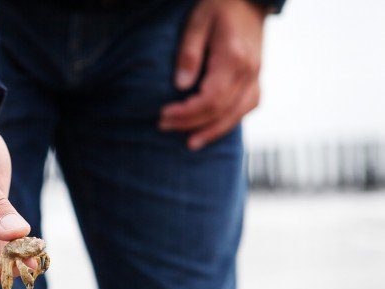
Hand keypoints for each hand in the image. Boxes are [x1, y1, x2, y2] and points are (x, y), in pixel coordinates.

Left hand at [159, 0, 267, 149]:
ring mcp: (256, 75)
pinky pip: (247, 107)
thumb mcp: (197, 21)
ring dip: (212, 131)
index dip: (186, 112)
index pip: (211, 98)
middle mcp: (250, 71)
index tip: (163, 114)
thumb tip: (180, 86)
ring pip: (238, 114)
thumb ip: (189, 53)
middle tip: (164, 126)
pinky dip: (229, 122)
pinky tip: (211, 129)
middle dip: (191, 123)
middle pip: (221, 111)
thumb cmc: (219, 5)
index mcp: (234, 58)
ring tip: (190, 143)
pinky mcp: (256, 77)